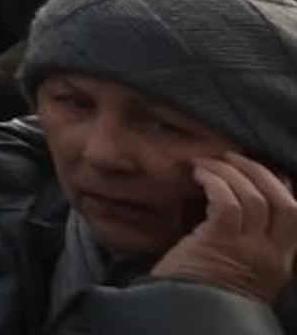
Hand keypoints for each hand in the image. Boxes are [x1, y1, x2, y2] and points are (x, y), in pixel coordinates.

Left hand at [155, 152, 296, 303]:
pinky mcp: (221, 243)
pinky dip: (214, 180)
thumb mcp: (242, 270)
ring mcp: (249, 250)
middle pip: (283, 202)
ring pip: (254, 197)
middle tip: (233, 157)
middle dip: (260, 172)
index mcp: (280, 262)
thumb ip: (249, 244)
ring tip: (206, 162)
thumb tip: (237, 202)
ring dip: (230, 171)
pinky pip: (226, 201)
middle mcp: (272, 256)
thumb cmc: (204, 291)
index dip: (282, 186)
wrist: (187, 317)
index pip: (295, 215)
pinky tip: (198, 174)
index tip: (263, 169)